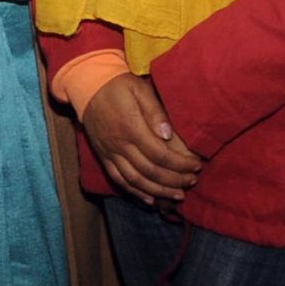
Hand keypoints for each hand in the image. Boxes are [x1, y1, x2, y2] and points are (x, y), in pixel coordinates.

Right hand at [79, 74, 202, 206]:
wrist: (88, 86)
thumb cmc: (118, 85)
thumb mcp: (139, 90)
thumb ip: (155, 112)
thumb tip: (168, 135)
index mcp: (131, 128)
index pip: (161, 155)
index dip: (181, 164)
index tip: (196, 166)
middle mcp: (120, 145)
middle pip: (151, 171)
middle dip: (174, 180)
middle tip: (192, 181)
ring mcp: (110, 153)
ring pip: (136, 180)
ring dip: (159, 191)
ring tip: (178, 195)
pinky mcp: (103, 156)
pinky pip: (119, 180)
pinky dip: (135, 192)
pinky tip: (150, 199)